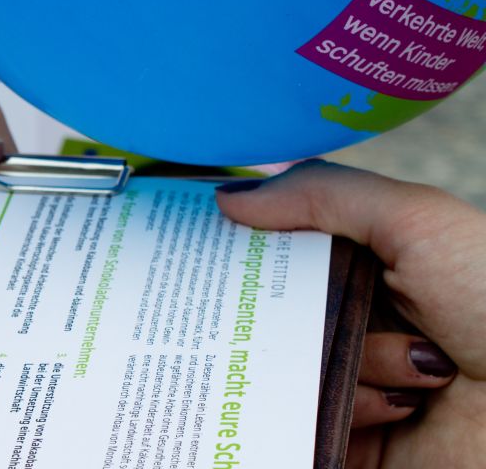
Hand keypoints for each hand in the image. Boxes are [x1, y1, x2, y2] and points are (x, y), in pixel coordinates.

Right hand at [216, 161, 485, 467]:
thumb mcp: (418, 223)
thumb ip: (323, 195)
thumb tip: (230, 196)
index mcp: (375, 265)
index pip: (286, 246)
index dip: (250, 241)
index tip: (212, 234)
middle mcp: (361, 320)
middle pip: (275, 309)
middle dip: (283, 309)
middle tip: (310, 305)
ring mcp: (356, 381)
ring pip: (291, 369)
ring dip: (346, 366)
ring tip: (414, 372)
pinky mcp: (352, 437)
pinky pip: (306, 422)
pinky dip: (345, 413)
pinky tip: (399, 408)